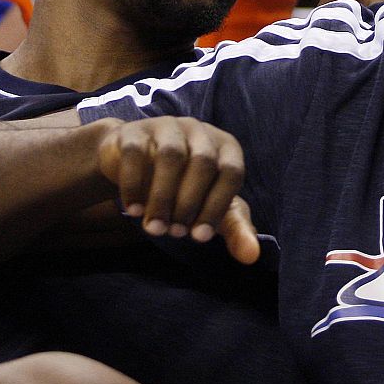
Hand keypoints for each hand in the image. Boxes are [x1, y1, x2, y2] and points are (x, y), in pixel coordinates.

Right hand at [90, 117, 259, 263]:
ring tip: (153, 228)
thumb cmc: (184, 186)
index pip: (231, 172)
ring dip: (162, 197)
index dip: (217, 206)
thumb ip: (234, 228)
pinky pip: (136, 154)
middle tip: (173, 234)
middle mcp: (200, 131)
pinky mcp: (135, 131)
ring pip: (170, 156)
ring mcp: (168, 126)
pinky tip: (132, 209)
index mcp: (226, 147)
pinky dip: (134, 185)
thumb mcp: (212, 206)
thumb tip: (252, 257)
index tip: (199, 237)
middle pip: (203, 162)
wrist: (135, 162)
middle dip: (189, 203)